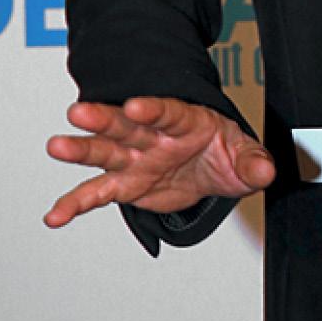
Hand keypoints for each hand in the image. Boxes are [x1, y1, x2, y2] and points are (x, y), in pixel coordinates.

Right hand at [44, 96, 275, 226]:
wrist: (212, 167)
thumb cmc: (224, 152)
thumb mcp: (245, 156)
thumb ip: (253, 162)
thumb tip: (266, 171)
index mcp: (185, 121)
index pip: (168, 111)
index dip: (153, 108)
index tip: (135, 105)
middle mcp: (155, 136)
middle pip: (127, 124)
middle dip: (104, 119)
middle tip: (79, 112)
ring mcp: (137, 158)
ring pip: (106, 151)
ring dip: (81, 150)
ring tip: (57, 146)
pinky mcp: (126, 183)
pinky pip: (98, 193)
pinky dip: (76, 203)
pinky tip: (55, 215)